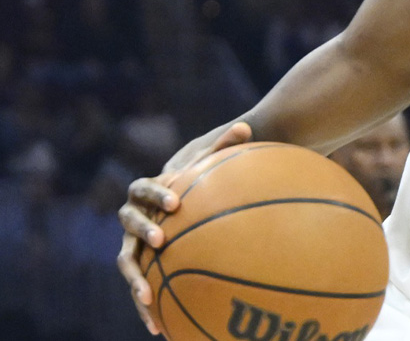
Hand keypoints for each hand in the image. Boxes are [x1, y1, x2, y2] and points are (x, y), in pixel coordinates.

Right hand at [115, 122, 252, 334]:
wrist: (175, 205)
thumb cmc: (195, 183)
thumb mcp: (208, 165)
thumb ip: (223, 147)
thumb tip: (246, 125)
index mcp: (148, 191)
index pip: (144, 189)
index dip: (157, 196)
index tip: (176, 203)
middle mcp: (133, 218)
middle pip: (129, 224)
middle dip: (142, 231)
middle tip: (161, 241)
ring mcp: (132, 244)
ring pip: (126, 262)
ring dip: (134, 279)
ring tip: (147, 297)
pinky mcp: (138, 268)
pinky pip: (139, 287)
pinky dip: (146, 306)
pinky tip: (158, 327)